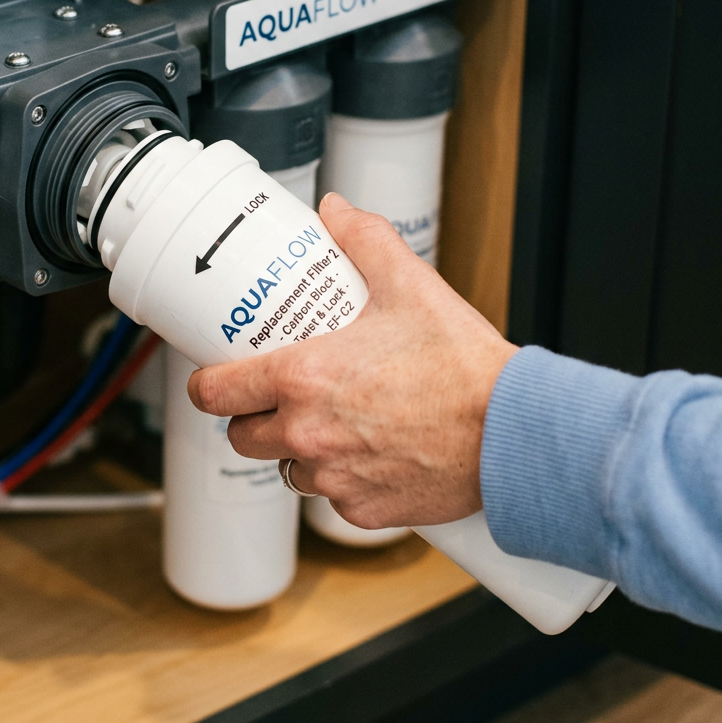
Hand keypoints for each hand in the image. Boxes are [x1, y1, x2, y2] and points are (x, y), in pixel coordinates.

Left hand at [187, 192, 517, 528]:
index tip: (217, 377)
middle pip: (242, 436)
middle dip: (252, 417)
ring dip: (297, 449)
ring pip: (286, 468)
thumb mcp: (409, 285)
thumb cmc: (462, 365)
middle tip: (278, 396)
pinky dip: (341, 479)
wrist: (514, 432)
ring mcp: (334, 477)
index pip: (215, 392)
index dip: (208, 384)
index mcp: (303, 378)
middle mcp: (307, 433)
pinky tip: (370, 453)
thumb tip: (335, 211)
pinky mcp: (363, 510)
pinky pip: (331, 497)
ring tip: (331, 423)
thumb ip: (364, 240)